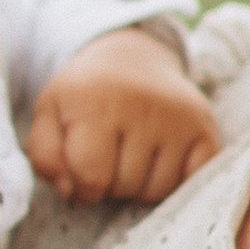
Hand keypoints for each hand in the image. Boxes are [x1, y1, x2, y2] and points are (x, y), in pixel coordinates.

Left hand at [27, 32, 220, 205]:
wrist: (132, 58)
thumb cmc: (86, 95)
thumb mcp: (50, 113)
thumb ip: (44, 155)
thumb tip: (69, 189)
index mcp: (96, 102)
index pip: (91, 177)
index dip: (82, 187)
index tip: (82, 172)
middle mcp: (141, 105)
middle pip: (124, 186)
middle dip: (111, 183)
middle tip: (110, 155)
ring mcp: (178, 116)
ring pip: (157, 190)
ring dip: (141, 184)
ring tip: (133, 155)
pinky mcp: (205, 126)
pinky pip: (192, 181)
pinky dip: (175, 181)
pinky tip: (161, 158)